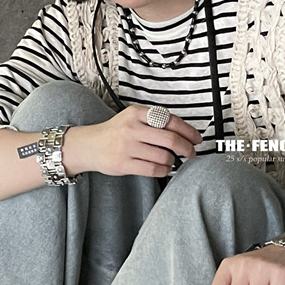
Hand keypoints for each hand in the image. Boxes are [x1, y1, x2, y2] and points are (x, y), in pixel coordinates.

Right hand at [64, 106, 200, 178]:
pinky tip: (164, 168)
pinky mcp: (123, 164)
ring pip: (163, 156)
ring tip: (172, 161)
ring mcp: (127, 147)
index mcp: (136, 113)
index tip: (196, 138)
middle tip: (191, 152)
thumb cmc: (114, 133)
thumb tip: (184, 132)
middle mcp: (132, 128)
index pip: (170, 120)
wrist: (89, 145)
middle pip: (170, 138)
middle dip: (186, 147)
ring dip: (173, 161)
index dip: (188, 130)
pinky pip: (153, 169)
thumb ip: (154, 121)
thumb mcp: (132, 118)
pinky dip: (164, 170)